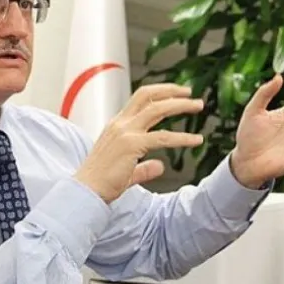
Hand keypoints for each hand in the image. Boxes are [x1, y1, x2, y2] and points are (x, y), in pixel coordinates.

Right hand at [75, 84, 203, 202]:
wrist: (85, 191)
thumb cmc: (100, 183)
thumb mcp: (125, 171)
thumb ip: (143, 168)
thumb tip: (160, 166)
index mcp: (116, 126)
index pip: (139, 99)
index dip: (160, 93)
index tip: (176, 93)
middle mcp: (120, 124)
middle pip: (148, 96)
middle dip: (172, 91)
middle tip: (191, 94)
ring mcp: (125, 133)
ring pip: (158, 109)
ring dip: (180, 105)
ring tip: (198, 106)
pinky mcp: (132, 145)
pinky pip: (163, 137)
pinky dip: (182, 137)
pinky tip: (196, 140)